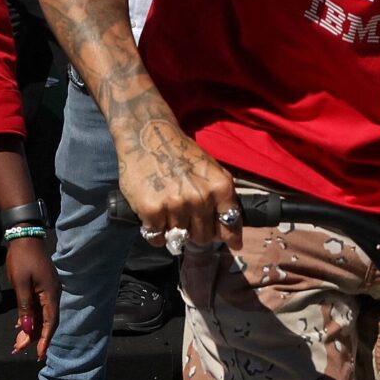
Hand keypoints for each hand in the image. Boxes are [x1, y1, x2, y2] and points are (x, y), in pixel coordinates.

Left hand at [5, 235, 57, 359]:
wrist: (25, 237)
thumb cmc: (22, 259)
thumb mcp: (21, 284)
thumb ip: (25, 307)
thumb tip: (27, 327)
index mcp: (50, 295)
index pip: (50, 323)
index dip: (44, 339)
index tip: (39, 354)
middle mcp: (52, 295)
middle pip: (46, 321)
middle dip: (33, 337)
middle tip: (19, 349)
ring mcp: (48, 290)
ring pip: (41, 315)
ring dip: (31, 329)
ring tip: (18, 342)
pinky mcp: (42, 287)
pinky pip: (38, 307)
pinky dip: (31, 317)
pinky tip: (21, 325)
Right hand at [117, 114, 242, 255]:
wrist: (146, 134)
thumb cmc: (180, 152)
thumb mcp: (209, 169)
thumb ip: (221, 198)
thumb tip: (230, 234)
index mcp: (219, 187)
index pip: (230, 224)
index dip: (230, 236)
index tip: (233, 244)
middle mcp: (200, 198)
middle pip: (203, 237)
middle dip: (197, 233)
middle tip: (187, 220)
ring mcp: (175, 205)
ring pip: (179, 238)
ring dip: (173, 231)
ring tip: (167, 212)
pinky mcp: (151, 210)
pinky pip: (157, 238)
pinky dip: (155, 234)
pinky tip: (154, 219)